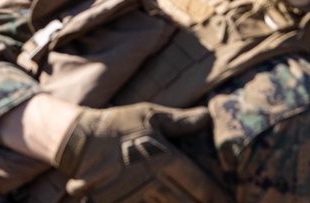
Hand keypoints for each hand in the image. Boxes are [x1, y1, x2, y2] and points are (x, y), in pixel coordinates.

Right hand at [54, 102, 232, 202]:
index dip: (219, 197)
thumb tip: (208, 116)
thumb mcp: (149, 115)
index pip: (201, 186)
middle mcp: (152, 180)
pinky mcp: (119, 201)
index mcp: (165, 158)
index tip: (231, 201)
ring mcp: (134, 194)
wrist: (78, 140)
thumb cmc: (118, 125)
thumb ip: (180, 121)